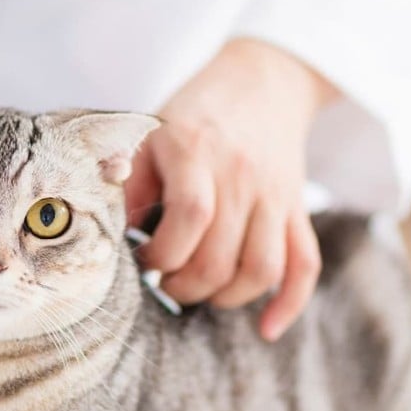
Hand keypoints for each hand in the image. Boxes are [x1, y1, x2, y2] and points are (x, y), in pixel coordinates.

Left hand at [124, 38, 337, 340]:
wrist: (262, 80)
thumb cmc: (193, 114)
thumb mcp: (150, 134)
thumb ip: (127, 182)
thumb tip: (105, 234)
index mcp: (197, 152)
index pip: (189, 219)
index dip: (162, 255)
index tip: (142, 262)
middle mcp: (241, 176)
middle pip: (221, 256)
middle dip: (184, 287)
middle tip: (164, 284)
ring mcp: (275, 195)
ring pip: (262, 269)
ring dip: (225, 297)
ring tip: (198, 292)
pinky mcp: (296, 209)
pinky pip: (305, 264)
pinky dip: (290, 303)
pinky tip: (266, 329)